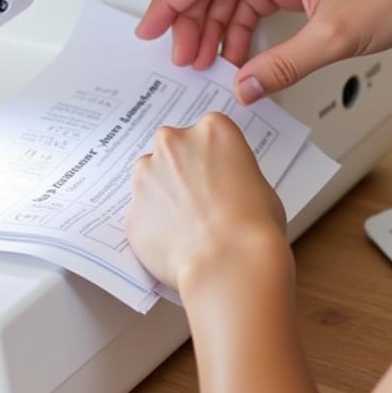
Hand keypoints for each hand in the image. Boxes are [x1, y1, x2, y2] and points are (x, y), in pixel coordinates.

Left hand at [126, 112, 287, 291]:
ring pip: (150, 178)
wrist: (229, 263)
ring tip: (187, 226)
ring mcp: (147, 174)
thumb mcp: (259, 184)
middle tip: (200, 199)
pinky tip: (174, 245)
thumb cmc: (254, 226)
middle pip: (172, 148)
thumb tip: (225, 186)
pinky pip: (142, 215)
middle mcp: (173, 142)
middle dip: (181, 169)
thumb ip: (233, 173)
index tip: (217, 174)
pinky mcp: (132, 209)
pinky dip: (153, 227)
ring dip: (162, 195)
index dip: (213, 157)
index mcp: (212, 129)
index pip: (208, 133)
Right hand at [136, 0, 391, 101]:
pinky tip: (240, 53)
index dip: (170, 2)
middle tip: (182, 58)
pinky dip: (245, 24)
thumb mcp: (333, 38)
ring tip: (208, 62)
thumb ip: (281, 66)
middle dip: (194, 21)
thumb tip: (244, 86)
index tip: (149, 27)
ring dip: (219, 26)